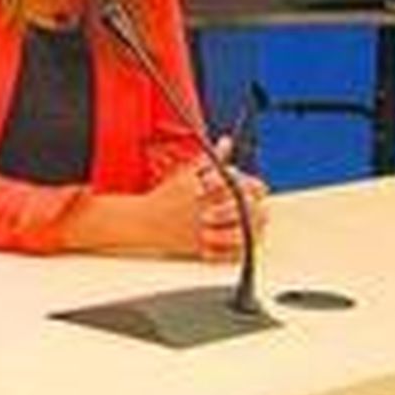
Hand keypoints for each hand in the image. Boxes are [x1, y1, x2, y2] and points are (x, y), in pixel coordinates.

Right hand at [62, 138, 268, 261]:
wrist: (140, 221)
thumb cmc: (165, 197)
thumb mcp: (186, 173)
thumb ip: (210, 160)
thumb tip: (226, 142)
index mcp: (203, 188)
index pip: (241, 185)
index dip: (252, 186)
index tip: (255, 188)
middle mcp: (204, 208)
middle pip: (244, 208)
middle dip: (252, 207)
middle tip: (253, 207)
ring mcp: (202, 229)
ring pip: (240, 231)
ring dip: (248, 228)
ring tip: (248, 224)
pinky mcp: (199, 248)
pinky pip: (226, 252)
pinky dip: (236, 250)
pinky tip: (240, 243)